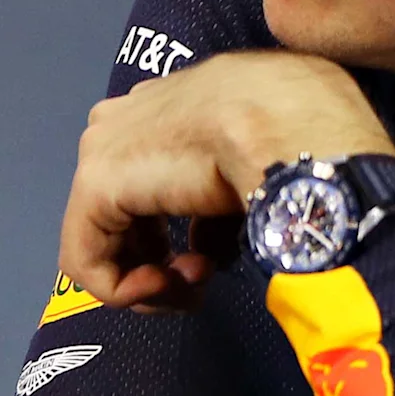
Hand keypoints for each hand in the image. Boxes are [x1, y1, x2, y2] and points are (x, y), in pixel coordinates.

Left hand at [60, 50, 394, 309]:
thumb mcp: (264, 165)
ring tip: (195, 282)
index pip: (153, 182)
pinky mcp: (97, 184)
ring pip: (105, 241)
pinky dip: (124, 292)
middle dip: (163, 259)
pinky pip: (87, 261)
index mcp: (169, 103)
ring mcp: (106, 147)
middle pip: (127, 213)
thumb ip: (224, 204)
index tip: (217, 258)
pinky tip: (166, 290)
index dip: (184, 234)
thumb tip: (208, 246)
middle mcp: (127, 118)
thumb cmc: (307, 138)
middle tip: (204, 278)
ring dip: (152, 280)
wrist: (296, 128)